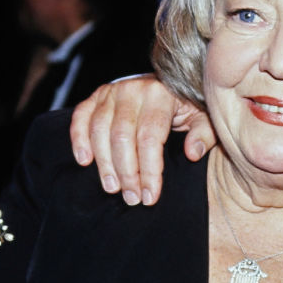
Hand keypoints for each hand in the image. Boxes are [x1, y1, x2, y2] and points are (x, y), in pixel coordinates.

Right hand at [69, 74, 215, 205]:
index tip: (150, 196)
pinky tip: (85, 161)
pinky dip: (78, 139)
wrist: (169, 84)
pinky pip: (80, 117)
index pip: (150, 137)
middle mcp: (133, 89)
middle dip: (127, 172)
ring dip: (104, 163)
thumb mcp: (203, 118)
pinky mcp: (97, 96)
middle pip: (122, 137)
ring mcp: (112, 91)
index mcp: (161, 94)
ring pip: (99, 130)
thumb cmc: (187, 106)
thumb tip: (192, 153)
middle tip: (132, 198)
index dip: (149, 170)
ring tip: (112, 188)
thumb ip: (203, 134)